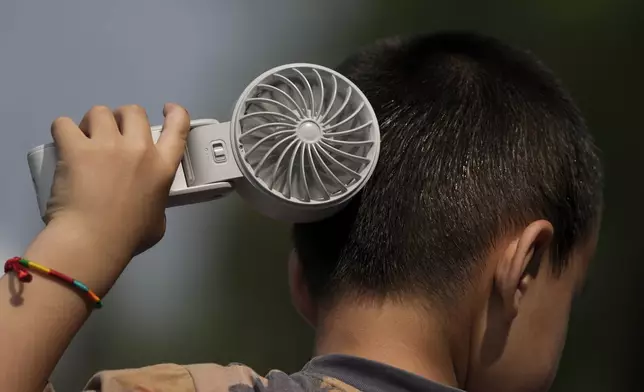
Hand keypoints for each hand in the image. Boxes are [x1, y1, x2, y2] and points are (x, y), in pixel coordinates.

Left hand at [46, 103, 189, 257]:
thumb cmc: (128, 238)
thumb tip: (147, 204)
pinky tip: (62, 144)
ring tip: (84, 140)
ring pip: (99, 112)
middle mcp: (138, 149)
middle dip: (122, 119)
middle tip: (111, 136)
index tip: (165, 109)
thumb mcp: (157, 222)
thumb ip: (156, 204)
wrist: (92, 241)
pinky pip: (64, 124)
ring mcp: (106, 145)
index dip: (174, 112)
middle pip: (133, 111)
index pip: (178, 126)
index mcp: (162, 167)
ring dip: (92, 124)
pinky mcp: (75, 148)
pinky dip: (63, 131)